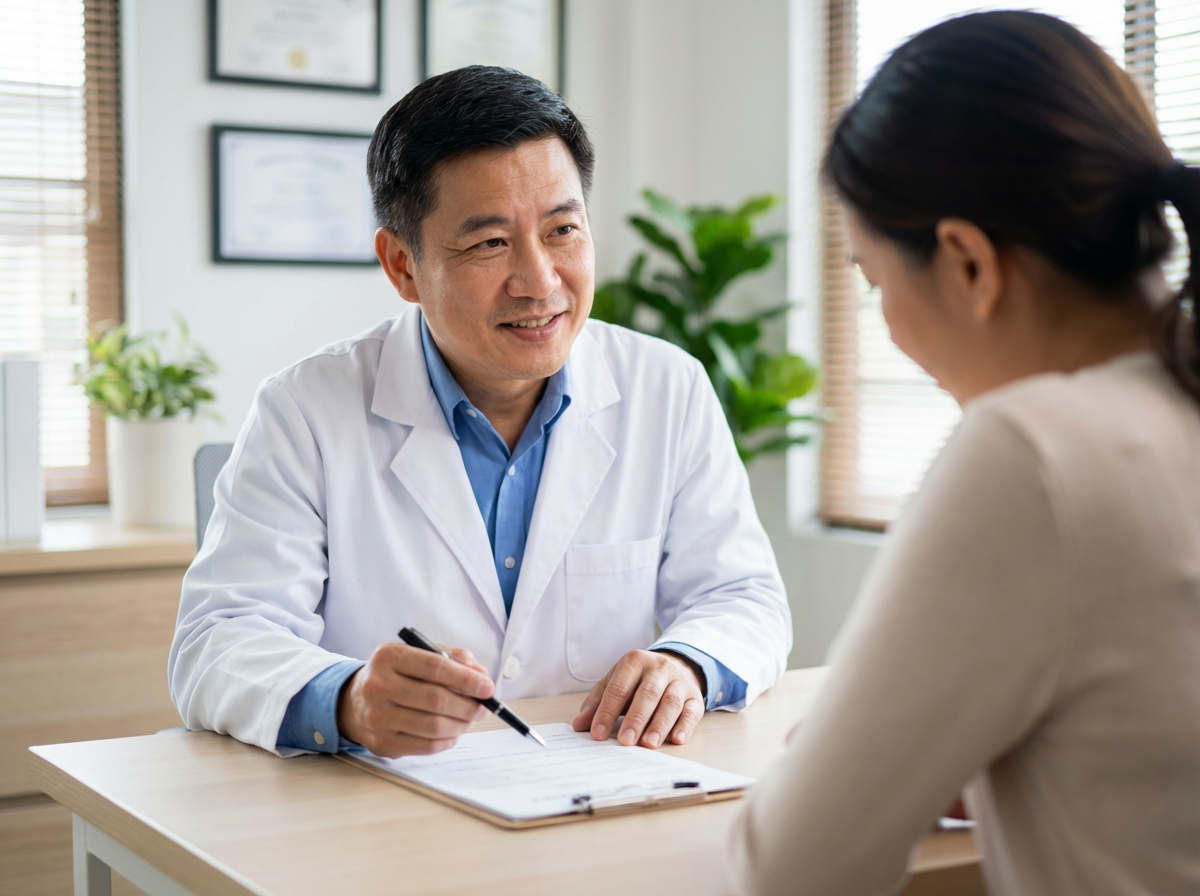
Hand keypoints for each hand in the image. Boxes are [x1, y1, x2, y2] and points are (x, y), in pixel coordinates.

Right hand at [336, 642, 492, 757]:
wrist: (355, 702)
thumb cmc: (398, 674)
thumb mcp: (420, 654)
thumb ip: (454, 658)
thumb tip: (481, 676)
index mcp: (389, 656)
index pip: (435, 667)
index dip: (466, 679)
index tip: (488, 687)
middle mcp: (378, 686)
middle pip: (436, 700)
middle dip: (468, 705)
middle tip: (484, 707)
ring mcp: (377, 717)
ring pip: (433, 726)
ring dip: (461, 724)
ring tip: (470, 719)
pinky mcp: (382, 743)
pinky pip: (426, 746)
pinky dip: (448, 740)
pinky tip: (453, 731)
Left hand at [571, 649, 704, 748]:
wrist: (676, 666)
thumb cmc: (639, 680)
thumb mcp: (616, 683)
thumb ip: (597, 703)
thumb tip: (579, 725)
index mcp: (635, 662)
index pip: (619, 688)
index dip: (607, 711)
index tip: (597, 734)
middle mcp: (659, 668)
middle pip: (647, 693)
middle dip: (635, 719)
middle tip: (625, 741)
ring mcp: (679, 682)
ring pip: (670, 702)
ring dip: (659, 724)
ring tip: (648, 744)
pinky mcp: (695, 697)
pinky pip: (692, 711)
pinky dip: (685, 726)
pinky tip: (676, 739)